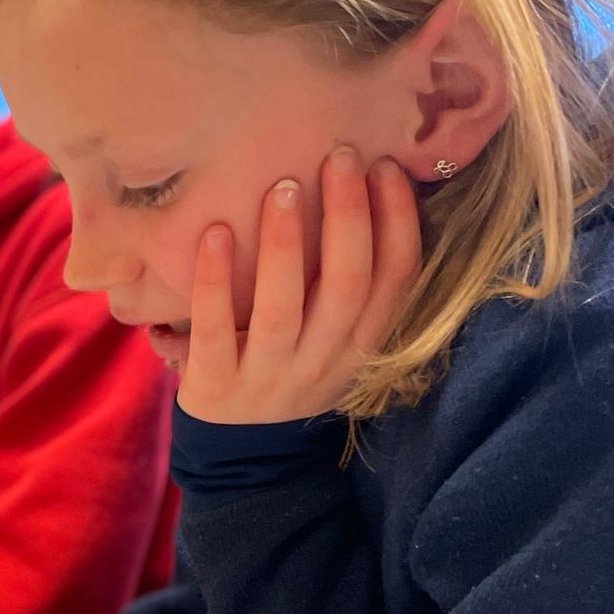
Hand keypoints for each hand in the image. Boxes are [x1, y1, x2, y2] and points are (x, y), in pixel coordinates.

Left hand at [178, 146, 421, 424]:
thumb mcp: (337, 339)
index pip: (397, 280)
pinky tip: (215, 233)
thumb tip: (367, 187)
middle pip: (347, 284)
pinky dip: (214, 281)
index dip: (399, 221)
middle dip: (348, 215)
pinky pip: (215, 328)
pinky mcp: (216, 385)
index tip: (387, 166)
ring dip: (286, 243)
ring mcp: (269, 376)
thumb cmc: (292, 368)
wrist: (246, 457)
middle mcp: (323, 362)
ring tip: (283, 186)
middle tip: (337, 156)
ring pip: (285, 306)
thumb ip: (350, 284)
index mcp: (362, 345)